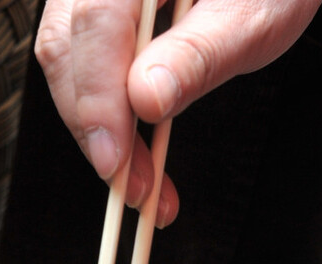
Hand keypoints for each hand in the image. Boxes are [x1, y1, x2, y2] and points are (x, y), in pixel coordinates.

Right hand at [34, 0, 321, 223]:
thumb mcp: (254, 15)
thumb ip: (199, 54)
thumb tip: (144, 102)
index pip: (97, 21)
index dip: (98, 98)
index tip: (114, 163)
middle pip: (67, 46)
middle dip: (94, 127)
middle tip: (134, 189)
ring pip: (67, 57)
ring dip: (97, 128)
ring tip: (140, 181)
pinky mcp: (101, 10)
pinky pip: (84, 59)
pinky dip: (105, 110)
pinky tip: (134, 149)